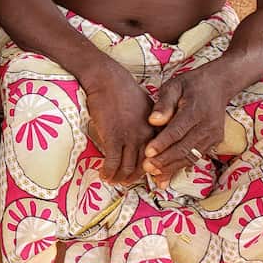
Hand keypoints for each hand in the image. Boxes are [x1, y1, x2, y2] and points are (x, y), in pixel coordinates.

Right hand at [82, 66, 155, 183]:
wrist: (108, 79)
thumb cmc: (123, 90)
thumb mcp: (145, 107)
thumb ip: (149, 124)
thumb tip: (146, 137)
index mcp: (156, 129)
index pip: (159, 156)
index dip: (154, 171)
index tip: (148, 179)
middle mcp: (146, 136)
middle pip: (145, 166)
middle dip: (135, 178)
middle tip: (125, 182)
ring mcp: (130, 137)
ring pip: (128, 167)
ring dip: (120, 178)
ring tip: (112, 180)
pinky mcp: (114, 136)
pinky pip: (113, 162)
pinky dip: (108, 171)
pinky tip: (103, 173)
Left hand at [142, 71, 228, 185]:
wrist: (218, 85)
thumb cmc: (190, 85)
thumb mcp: (174, 86)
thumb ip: (163, 103)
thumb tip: (153, 121)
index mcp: (196, 110)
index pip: (177, 130)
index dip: (162, 143)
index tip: (147, 152)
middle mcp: (208, 126)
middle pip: (184, 148)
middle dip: (165, 160)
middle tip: (146, 167)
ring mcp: (213, 136)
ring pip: (191, 157)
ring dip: (172, 168)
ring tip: (153, 174)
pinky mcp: (214, 143)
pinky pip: (195, 158)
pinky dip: (180, 167)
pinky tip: (165, 175)